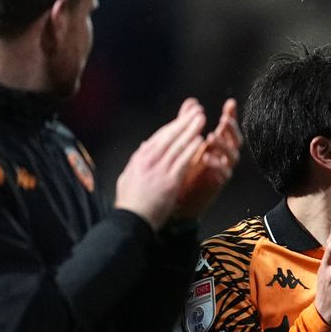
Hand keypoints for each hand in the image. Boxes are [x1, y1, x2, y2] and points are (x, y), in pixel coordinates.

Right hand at [115, 99, 206, 228]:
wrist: (132, 220)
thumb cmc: (131, 202)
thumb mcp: (129, 176)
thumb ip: (138, 160)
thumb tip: (145, 146)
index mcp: (140, 159)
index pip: (159, 137)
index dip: (174, 125)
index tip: (184, 117)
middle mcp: (149, 161)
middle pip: (169, 136)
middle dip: (184, 122)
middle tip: (197, 111)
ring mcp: (160, 170)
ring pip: (178, 145)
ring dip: (191, 130)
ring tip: (202, 119)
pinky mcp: (170, 181)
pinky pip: (183, 161)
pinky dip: (192, 149)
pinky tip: (201, 141)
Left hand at [175, 98, 241, 219]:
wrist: (180, 197)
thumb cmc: (184, 168)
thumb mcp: (186, 142)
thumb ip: (189, 123)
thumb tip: (191, 102)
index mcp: (217, 144)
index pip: (228, 128)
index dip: (231, 115)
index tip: (230, 103)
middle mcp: (223, 155)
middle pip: (236, 140)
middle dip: (232, 129)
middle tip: (224, 121)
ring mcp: (223, 169)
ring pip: (232, 155)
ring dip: (224, 145)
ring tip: (212, 136)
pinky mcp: (218, 183)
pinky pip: (224, 173)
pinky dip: (216, 165)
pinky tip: (206, 158)